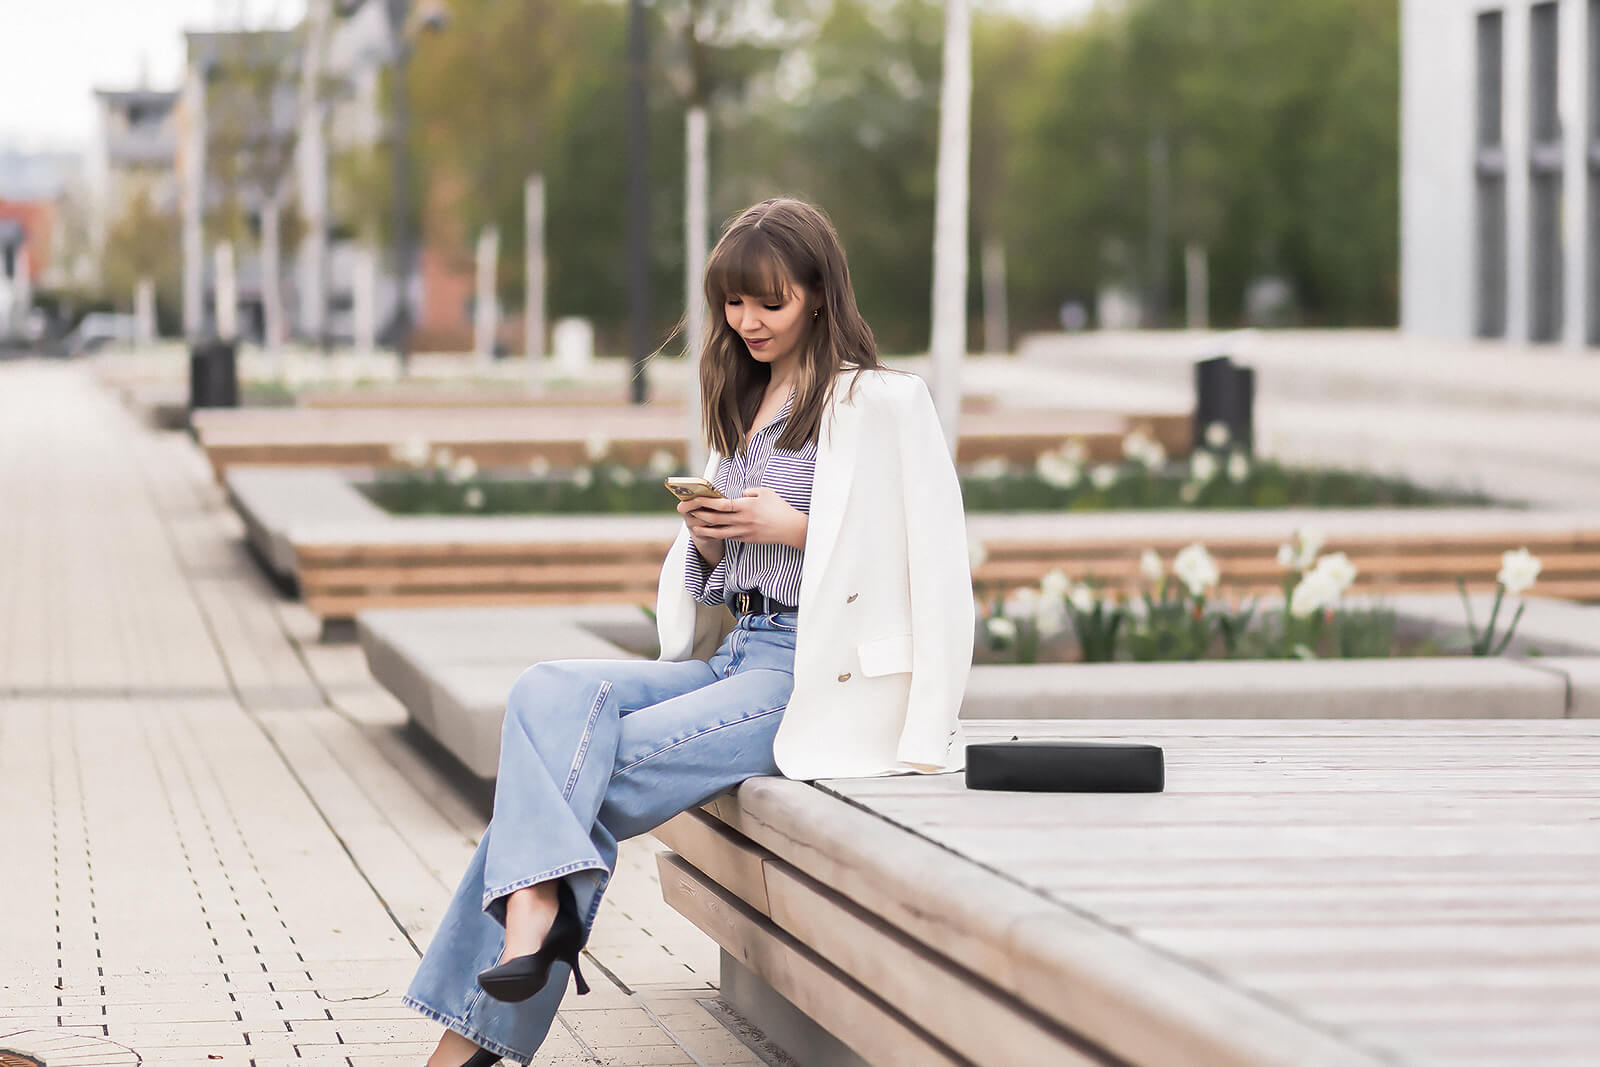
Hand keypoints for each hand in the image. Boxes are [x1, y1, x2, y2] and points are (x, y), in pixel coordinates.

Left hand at [678, 488, 807, 552]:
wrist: (791, 529)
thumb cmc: (779, 508)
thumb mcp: (766, 492)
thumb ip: (749, 491)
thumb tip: (739, 495)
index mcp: (746, 506)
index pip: (721, 504)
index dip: (706, 502)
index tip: (695, 499)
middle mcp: (743, 520)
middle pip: (716, 519)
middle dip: (700, 515)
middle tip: (689, 512)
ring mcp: (744, 531)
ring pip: (719, 532)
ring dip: (704, 529)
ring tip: (693, 527)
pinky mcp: (747, 539)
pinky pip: (729, 537)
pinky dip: (717, 535)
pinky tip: (710, 533)